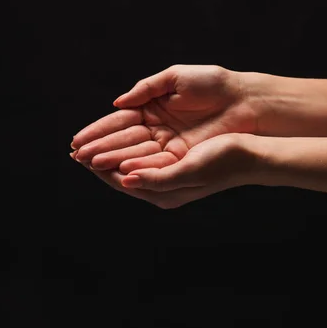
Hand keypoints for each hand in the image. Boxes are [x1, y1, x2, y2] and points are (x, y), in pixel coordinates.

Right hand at [71, 64, 259, 168]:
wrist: (243, 98)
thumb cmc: (213, 82)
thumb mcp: (175, 77)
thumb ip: (146, 89)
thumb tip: (117, 102)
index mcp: (154, 107)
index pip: (121, 121)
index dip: (100, 130)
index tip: (78, 139)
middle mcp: (159, 128)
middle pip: (124, 140)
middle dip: (100, 147)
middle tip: (77, 155)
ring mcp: (170, 143)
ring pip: (136, 152)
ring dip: (112, 158)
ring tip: (89, 163)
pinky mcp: (183, 155)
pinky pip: (156, 161)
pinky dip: (137, 164)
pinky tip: (118, 167)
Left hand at [71, 133, 260, 208]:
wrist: (251, 154)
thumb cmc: (223, 162)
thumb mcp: (189, 171)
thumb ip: (156, 179)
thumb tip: (125, 177)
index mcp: (163, 193)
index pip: (121, 180)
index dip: (99, 167)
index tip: (80, 155)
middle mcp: (162, 185)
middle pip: (121, 170)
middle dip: (99, 158)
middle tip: (76, 149)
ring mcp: (167, 172)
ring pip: (130, 159)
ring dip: (111, 150)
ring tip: (90, 143)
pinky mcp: (174, 158)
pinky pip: (143, 151)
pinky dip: (128, 143)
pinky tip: (120, 135)